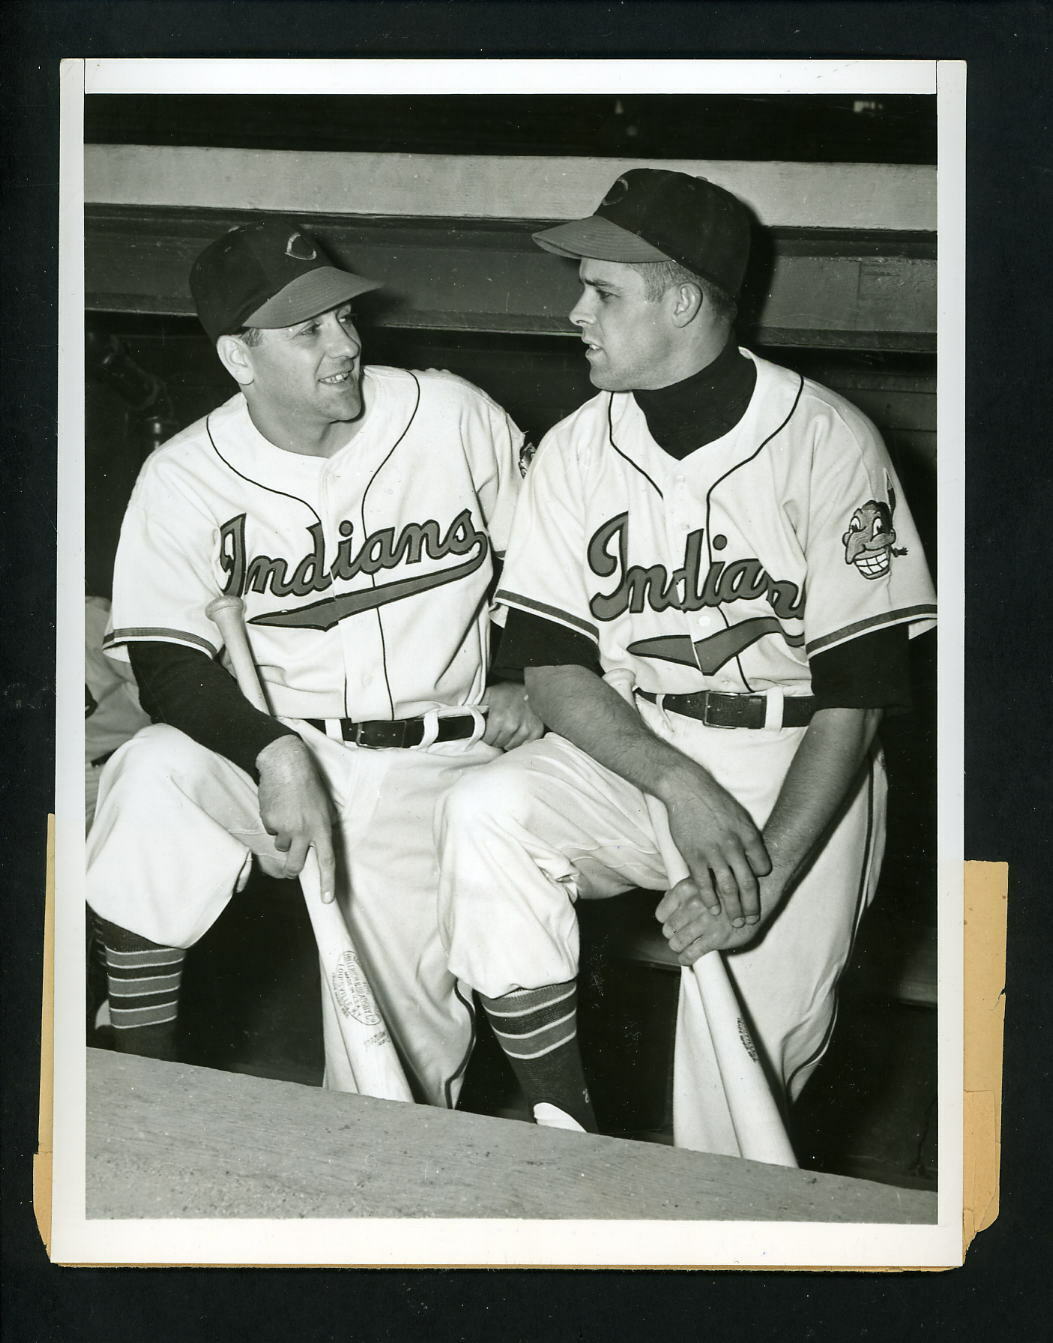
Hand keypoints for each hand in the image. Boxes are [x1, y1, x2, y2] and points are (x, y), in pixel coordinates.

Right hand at [255, 735, 336, 901]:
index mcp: (321, 828)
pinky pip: (270, 829)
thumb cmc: (309, 783)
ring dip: (283, 836)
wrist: (286, 765)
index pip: (327, 861)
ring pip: (281, 845)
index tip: (326, 899)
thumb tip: (322, 839)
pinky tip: (278, 806)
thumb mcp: (325, 804)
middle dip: (292, 870)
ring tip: (288, 814)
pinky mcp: (269, 821)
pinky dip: (273, 822)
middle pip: (296, 864)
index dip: (327, 882)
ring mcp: (285, 827)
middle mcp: (304, 831)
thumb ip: (324, 824)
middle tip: (292, 870)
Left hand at [481, 681, 544, 750]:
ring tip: (508, 730)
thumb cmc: (506, 691)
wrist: (529, 685)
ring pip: (511, 746)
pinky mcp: (536, 731)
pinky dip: (521, 741)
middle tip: (498, 729)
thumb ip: (474, 709)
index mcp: (499, 718)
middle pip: (499, 744)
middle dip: (496, 738)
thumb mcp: (487, 695)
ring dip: (508, 740)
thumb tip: (461, 718)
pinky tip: (519, 732)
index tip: (487, 730)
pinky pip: (524, 745)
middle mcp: (513, 726)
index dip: (486, 735)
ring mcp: (526, 729)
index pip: (488, 740)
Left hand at [656, 873, 783, 963]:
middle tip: (679, 936)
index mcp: (686, 889)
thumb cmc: (730, 886)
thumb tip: (667, 899)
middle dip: (672, 934)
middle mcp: (693, 905)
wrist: (758, 891)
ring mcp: (704, 922)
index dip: (665, 921)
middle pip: (668, 929)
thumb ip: (684, 890)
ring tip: (683, 946)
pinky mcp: (716, 937)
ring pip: (677, 942)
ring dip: (678, 947)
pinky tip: (687, 958)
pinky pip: (692, 953)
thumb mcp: (704, 880)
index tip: (671, 924)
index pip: (661, 913)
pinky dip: (686, 958)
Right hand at [660, 764, 770, 927]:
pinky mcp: (694, 856)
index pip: (762, 867)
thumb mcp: (739, 815)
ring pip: (727, 888)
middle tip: (752, 920)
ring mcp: (713, 853)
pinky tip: (713, 909)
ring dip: (732, 909)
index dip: (761, 882)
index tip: (758, 892)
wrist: (688, 789)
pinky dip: (709, 899)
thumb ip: (747, 837)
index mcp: (747, 836)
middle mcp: (733, 847)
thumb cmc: (714, 801)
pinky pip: (703, 883)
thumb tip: (754, 856)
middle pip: (747, 884)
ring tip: (735, 922)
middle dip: (751, 906)